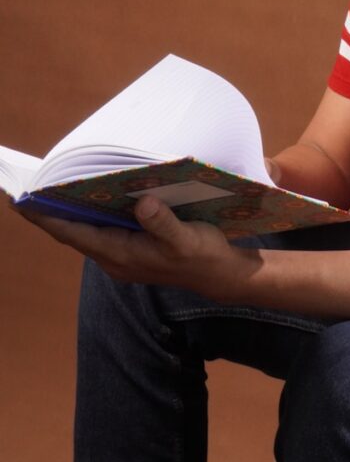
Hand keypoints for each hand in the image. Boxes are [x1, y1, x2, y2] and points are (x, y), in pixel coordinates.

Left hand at [17, 196, 257, 300]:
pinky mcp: (129, 249)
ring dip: (64, 212)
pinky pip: (97, 231)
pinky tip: (84, 197)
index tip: (20, 200)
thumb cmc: (201, 256)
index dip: (45, 217)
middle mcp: (113, 257)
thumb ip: (162, 223)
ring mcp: (120, 255)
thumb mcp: (185, 239)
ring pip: (83, 231)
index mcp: (120, 254)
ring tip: (45, 188)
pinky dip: (85, 214)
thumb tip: (142, 203)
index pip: (72, 234)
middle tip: (24, 186)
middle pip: (71, 232)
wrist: (217, 275)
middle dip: (47, 211)